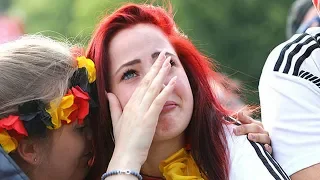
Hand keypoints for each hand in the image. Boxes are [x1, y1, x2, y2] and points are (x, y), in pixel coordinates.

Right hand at [106, 51, 175, 171]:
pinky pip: (159, 100)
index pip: (141, 84)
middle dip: (156, 67)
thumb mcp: (116, 121)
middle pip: (147, 81)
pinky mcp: (149, 118)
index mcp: (129, 104)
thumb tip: (109, 93)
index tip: (156, 63)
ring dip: (162, 73)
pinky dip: (166, 90)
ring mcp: (142, 110)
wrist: (125, 154)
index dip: (150, 72)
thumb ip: (114, 106)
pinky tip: (173, 81)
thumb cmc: (123, 140)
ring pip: (153, 87)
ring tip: (169, 62)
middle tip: (164, 55)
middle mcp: (135, 104)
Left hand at [233, 112, 271, 153]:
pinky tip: (264, 147)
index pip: (249, 120)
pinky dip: (267, 148)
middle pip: (256, 127)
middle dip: (245, 128)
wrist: (257, 154)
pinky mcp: (269, 151)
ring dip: (257, 136)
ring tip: (249, 136)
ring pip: (264, 137)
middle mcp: (262, 132)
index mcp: (255, 126)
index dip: (244, 117)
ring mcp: (266, 141)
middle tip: (235, 131)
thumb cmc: (248, 141)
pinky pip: (270, 149)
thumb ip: (241, 123)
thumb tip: (238, 113)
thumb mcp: (243, 132)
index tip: (238, 114)